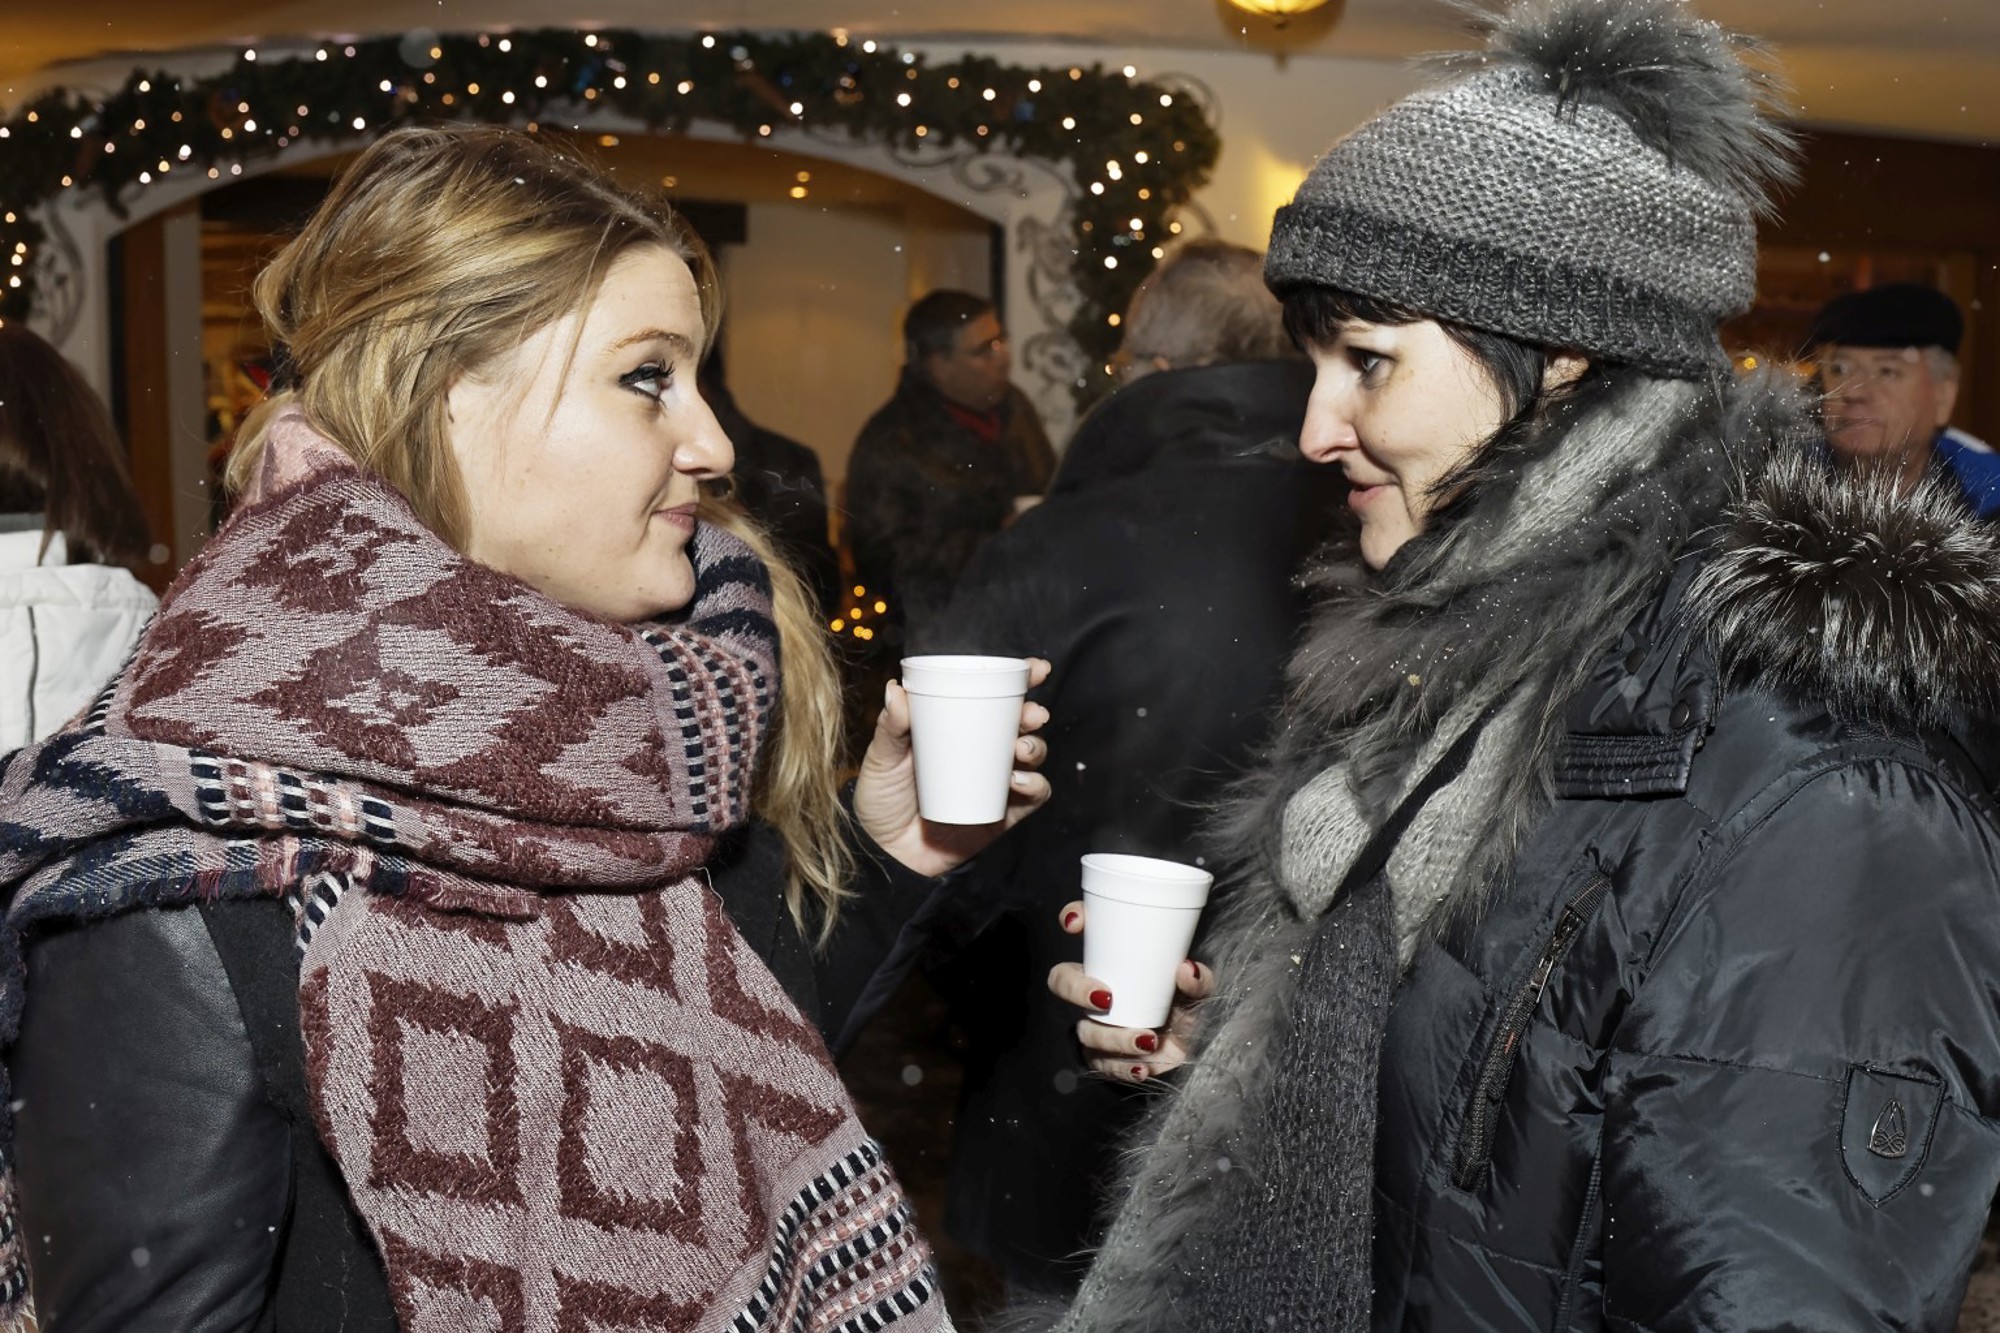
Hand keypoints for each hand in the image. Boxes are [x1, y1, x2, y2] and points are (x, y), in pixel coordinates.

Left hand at [853, 657, 1052, 877]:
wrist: (883, 854)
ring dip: (1037, 748)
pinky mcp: (1003, 814)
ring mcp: (994, 783)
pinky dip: (1035, 785)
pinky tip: (1018, 780)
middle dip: (1034, 714)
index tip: (1036, 669)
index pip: (995, 698)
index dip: (1022, 681)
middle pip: (1021, 725)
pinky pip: (1033, 797)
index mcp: (957, 729)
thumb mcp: (881, 759)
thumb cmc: (880, 802)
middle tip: (1031, 714)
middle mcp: (981, 752)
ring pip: (1033, 757)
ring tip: (1020, 749)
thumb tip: (897, 690)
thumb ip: (890, 728)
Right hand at [1047, 900, 1212, 1083]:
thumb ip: (1199, 980)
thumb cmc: (1191, 1010)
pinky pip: (1100, 1063)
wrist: (1196, 1053)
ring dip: (1114, 1037)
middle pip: (1063, 980)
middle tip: (1106, 999)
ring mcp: (1098, 1024)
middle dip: (1075, 988)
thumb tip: (1186, 969)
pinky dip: (1122, 1066)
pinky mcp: (1104, 1057)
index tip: (1074, 923)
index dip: (1073, 919)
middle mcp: (1098, 989)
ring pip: (1084, 1029)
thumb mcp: (1201, 991)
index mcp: (1115, 963)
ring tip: (1148, 1040)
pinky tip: (1142, 1067)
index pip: (1087, 932)